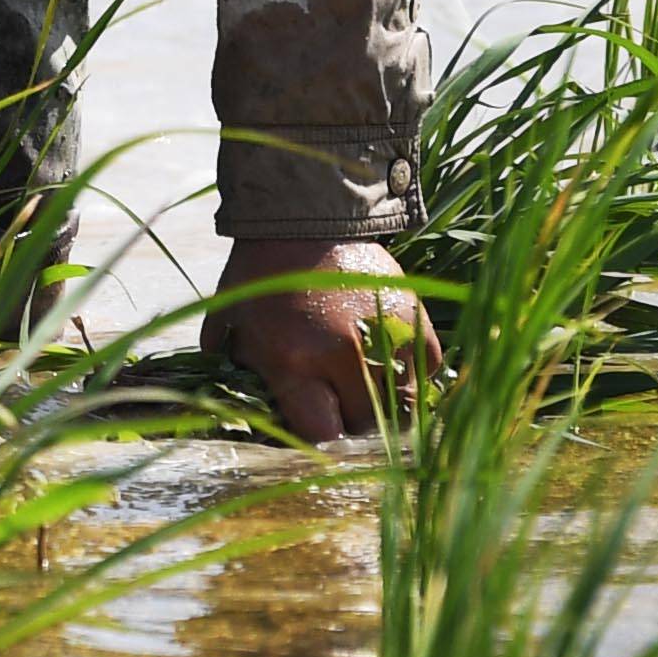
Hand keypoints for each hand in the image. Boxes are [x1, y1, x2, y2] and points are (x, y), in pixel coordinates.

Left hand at [218, 233, 413, 443]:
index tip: (314, 426)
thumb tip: (259, 423)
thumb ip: (245, 377)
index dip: (318, 436)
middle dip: (350, 421)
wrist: (302, 220)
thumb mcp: (232, 329)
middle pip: (364, 423)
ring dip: (384, 404)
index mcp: (294, 360)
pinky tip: (389, 368)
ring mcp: (386, 337)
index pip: (322, 433)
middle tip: (338, 404)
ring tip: (364, 388)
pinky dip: (410, 377)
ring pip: (401, 404)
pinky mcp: (415, 319)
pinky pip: (425, 371)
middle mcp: (344, 354)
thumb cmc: (260, 278)